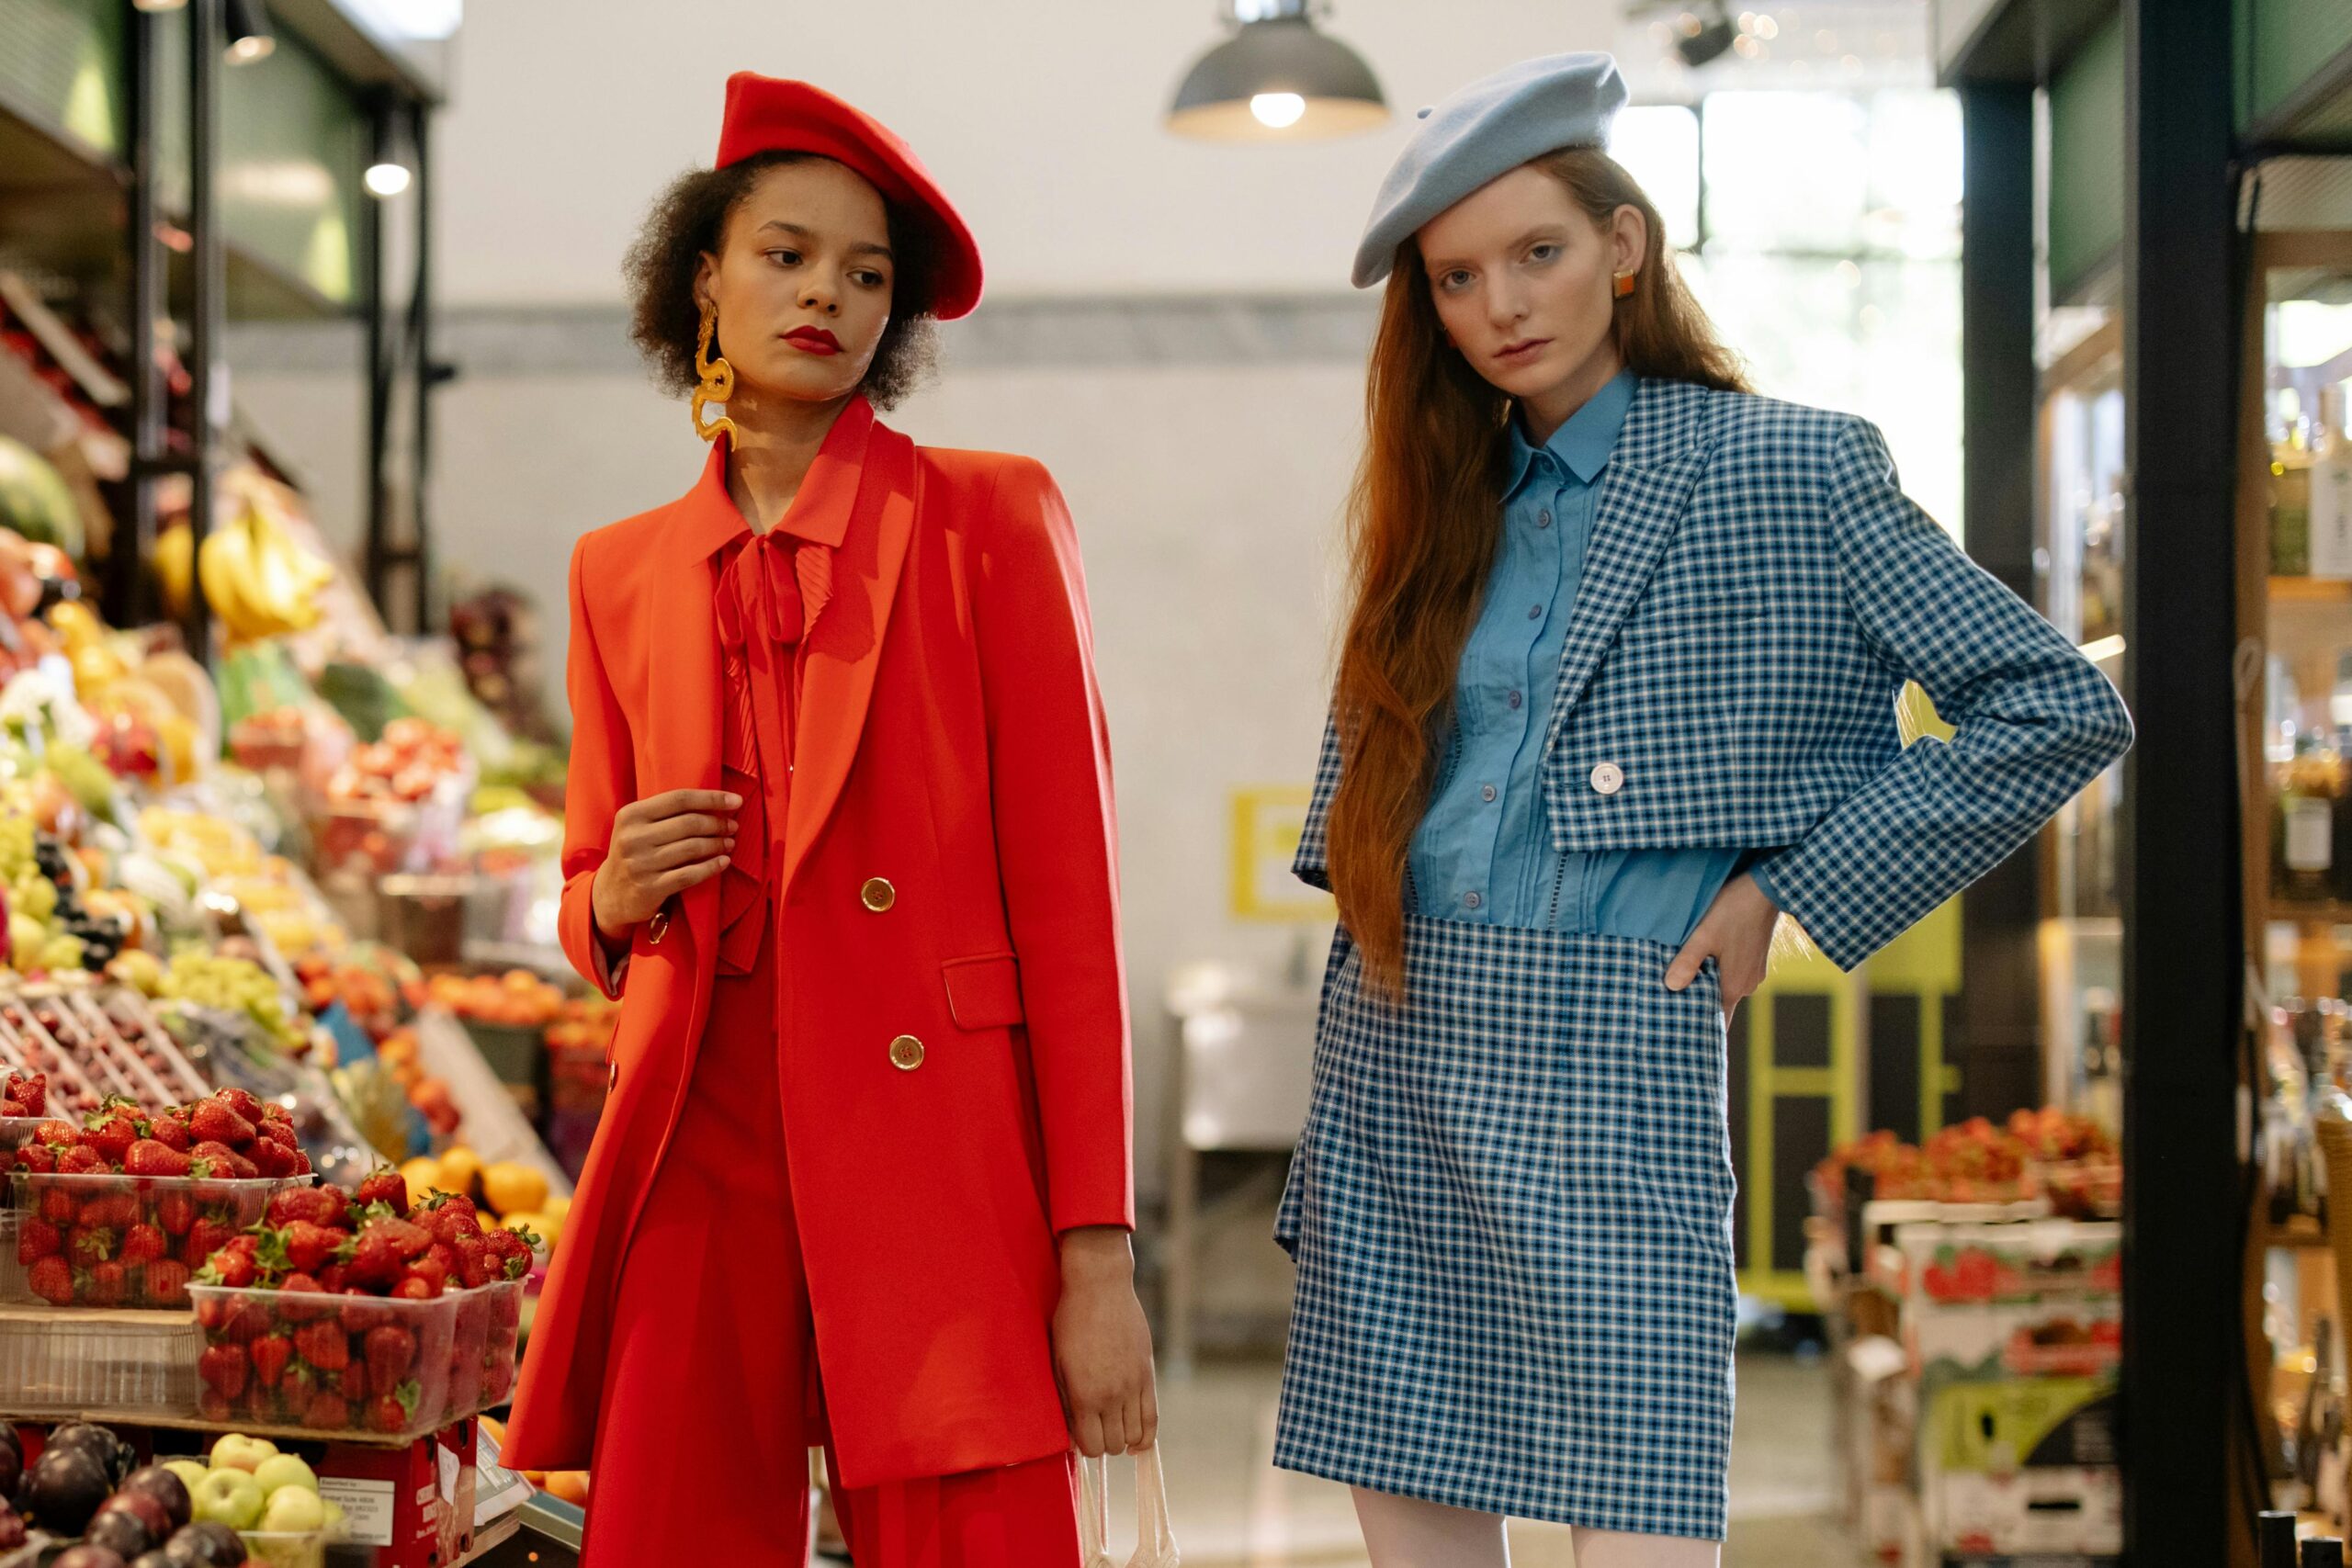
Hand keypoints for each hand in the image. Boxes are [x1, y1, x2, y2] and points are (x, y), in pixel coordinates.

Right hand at [590, 789, 740, 940]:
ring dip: (717, 844)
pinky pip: (690, 874)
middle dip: (718, 824)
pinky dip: (711, 867)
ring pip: (692, 848)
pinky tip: (724, 862)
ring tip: (730, 843)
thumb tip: (717, 802)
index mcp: (631, 815)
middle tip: (733, 827)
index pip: (679, 799)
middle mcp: (633, 837)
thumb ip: (667, 813)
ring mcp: (640, 864)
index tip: (736, 801)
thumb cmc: (635, 853)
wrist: (611, 894)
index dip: (712, 798)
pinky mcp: (650, 888)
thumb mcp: (639, 827)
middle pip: (689, 823)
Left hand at [1052, 1227, 1157, 1456]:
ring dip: (1123, 1439)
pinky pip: (1152, 1417)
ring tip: (1113, 1428)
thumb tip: (1071, 1434)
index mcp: (1085, 1394)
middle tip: (1095, 1428)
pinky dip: (1146, 1435)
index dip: (1085, 1446)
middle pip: (1113, 1444)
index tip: (1080, 1435)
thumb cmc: (1070, 1321)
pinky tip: (1138, 1441)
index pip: (1091, 1446)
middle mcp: (1112, 1395)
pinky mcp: (1148, 1373)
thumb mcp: (1058, 1362)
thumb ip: (1066, 1401)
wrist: (1100, 1286)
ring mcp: (1133, 1385)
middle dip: (1102, 1442)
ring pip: (1134, 1435)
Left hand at [1665, 871, 1778, 1020]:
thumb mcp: (1703, 935)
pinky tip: (1705, 961)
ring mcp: (1753, 972)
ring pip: (1725, 986)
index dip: (1700, 1027)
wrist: (1764, 890)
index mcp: (1733, 986)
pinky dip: (1719, 971)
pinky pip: (1733, 973)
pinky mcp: (1755, 959)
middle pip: (1718, 1003)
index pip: (1717, 1020)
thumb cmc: (1733, 912)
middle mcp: (1747, 985)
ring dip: (1708, 983)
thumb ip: (1687, 962)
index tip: (1682, 1033)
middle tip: (1673, 1003)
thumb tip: (1671, 987)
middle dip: (1698, 1002)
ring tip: (1684, 978)